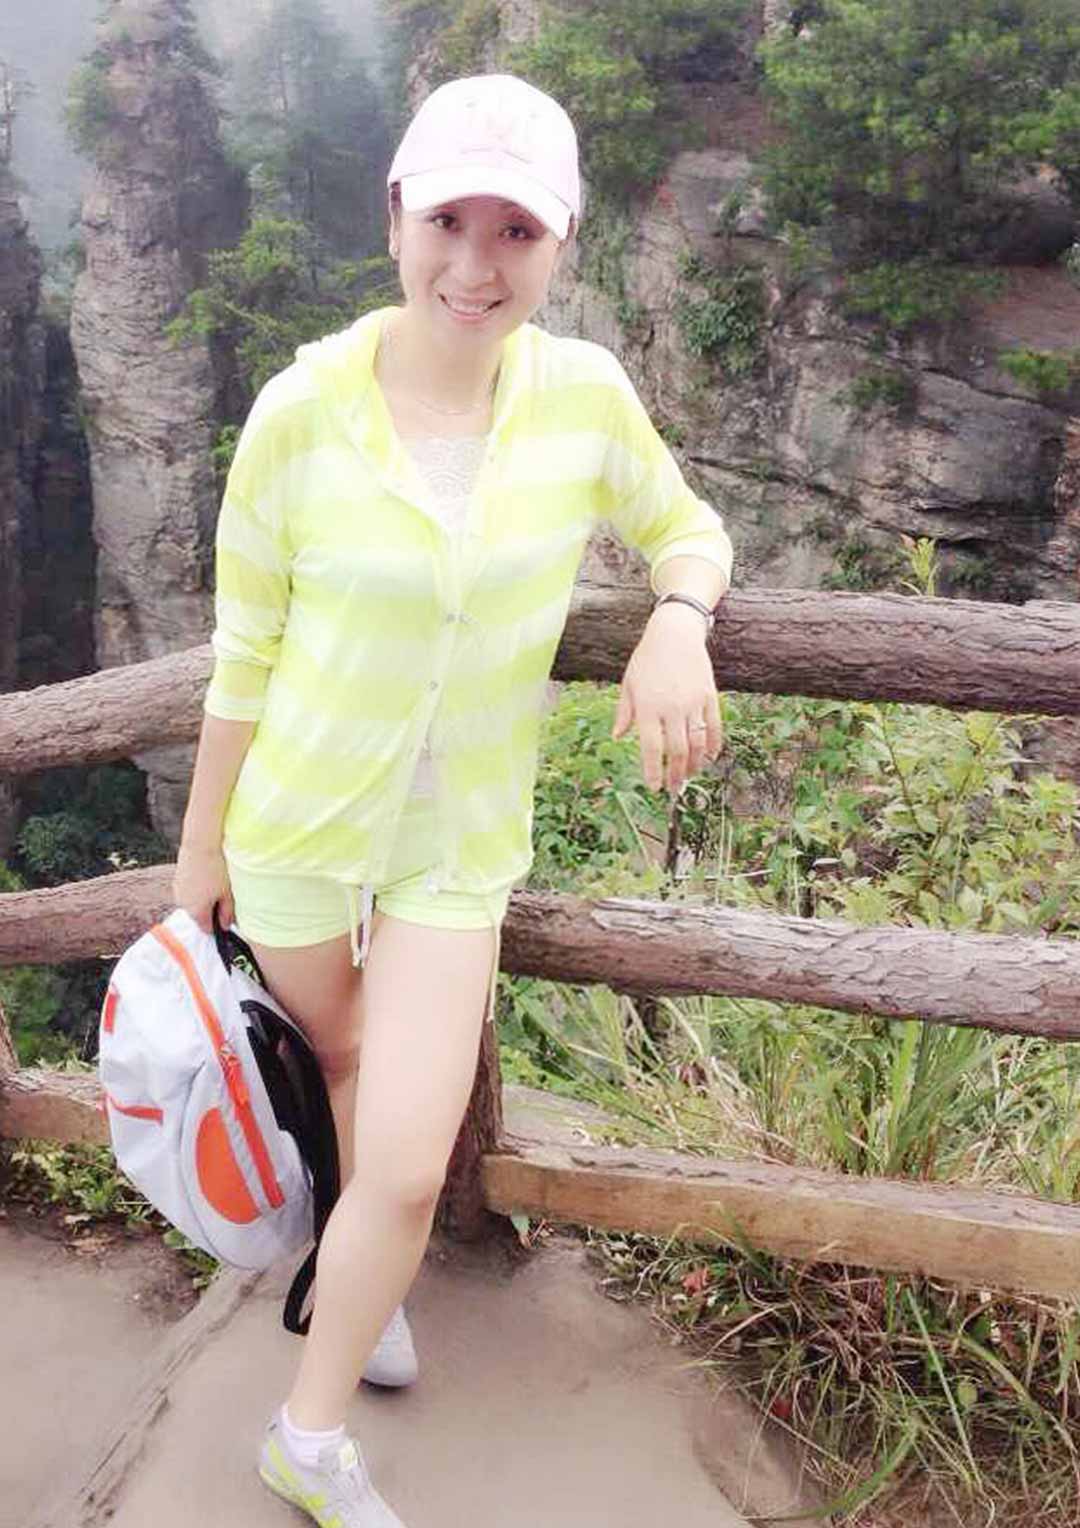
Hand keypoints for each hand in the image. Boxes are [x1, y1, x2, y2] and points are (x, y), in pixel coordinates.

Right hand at [173, 840, 233, 932]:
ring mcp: (178, 894)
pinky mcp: (176, 882)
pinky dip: (194, 890)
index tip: (224, 916)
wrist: (200, 846)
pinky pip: (187, 893)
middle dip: (209, 910)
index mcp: (197, 912)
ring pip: (192, 904)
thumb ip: (227, 913)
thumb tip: (225, 926)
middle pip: (198, 916)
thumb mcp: (227, 893)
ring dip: (201, 899)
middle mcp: (184, 906)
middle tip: (221, 894)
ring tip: (212, 883)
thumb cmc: (215, 869)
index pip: (206, 929)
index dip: (217, 925)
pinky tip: (203, 877)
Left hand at [612, 603, 722, 793]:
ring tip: (689, 775)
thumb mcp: (629, 684)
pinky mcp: (709, 696)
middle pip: (676, 751)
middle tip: (673, 788)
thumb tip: (617, 737)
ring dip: (694, 763)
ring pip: (697, 743)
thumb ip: (625, 712)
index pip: (651, 747)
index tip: (654, 787)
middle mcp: (671, 707)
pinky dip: (713, 744)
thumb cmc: (647, 659)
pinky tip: (710, 756)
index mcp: (648, 707)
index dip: (653, 771)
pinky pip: (714, 726)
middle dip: (675, 774)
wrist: (675, 632)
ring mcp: (692, 702)